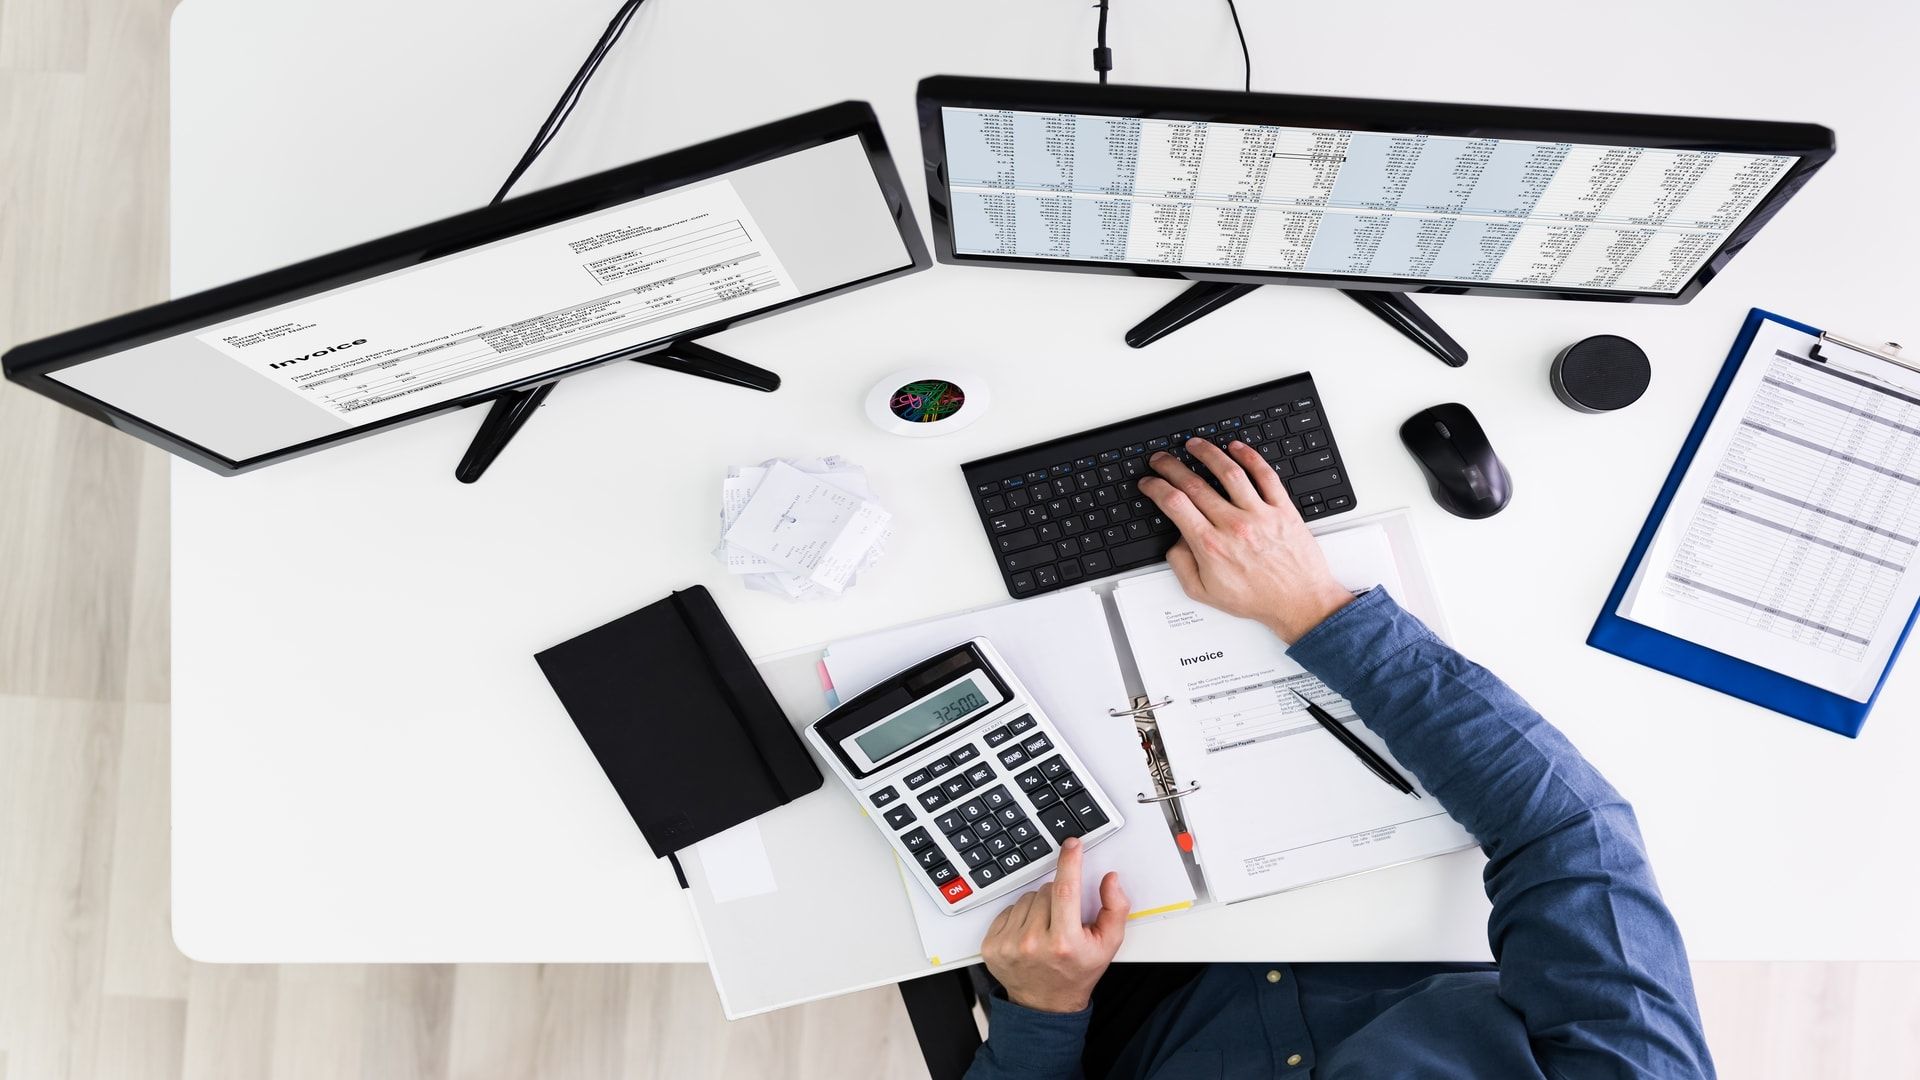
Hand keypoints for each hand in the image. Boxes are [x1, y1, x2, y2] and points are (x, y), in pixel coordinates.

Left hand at [979, 836, 1129, 1013]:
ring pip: (1027, 897)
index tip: (1072, 845)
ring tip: (1047, 929)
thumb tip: (1109, 879)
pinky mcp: (991, 945)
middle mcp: (1033, 944)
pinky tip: (1029, 934)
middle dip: (1059, 896)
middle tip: (1064, 920)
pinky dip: (1020, 916)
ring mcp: (1009, 945)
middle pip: (1047, 890)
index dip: (1070, 862)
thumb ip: (1115, 908)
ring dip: (1039, 906)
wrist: (1046, 1004)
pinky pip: (1008, 909)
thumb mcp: (1108, 945)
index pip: (1065, 890)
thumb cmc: (1077, 973)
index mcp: (1064, 943)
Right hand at [1138, 438, 1353, 641]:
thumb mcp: (1204, 593)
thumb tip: (1175, 540)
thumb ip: (1181, 565)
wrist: (1299, 602)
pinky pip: (1265, 475)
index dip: (1156, 487)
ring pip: (1229, 472)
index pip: (1175, 504)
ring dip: (1207, 454)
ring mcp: (1260, 515)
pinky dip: (1250, 457)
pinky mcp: (1283, 510)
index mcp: (1211, 546)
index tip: (1150, 482)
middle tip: (1162, 459)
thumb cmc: (1257, 598)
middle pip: (1194, 484)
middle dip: (1171, 467)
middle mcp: (1234, 526)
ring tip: (1195, 445)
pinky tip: (1237, 448)